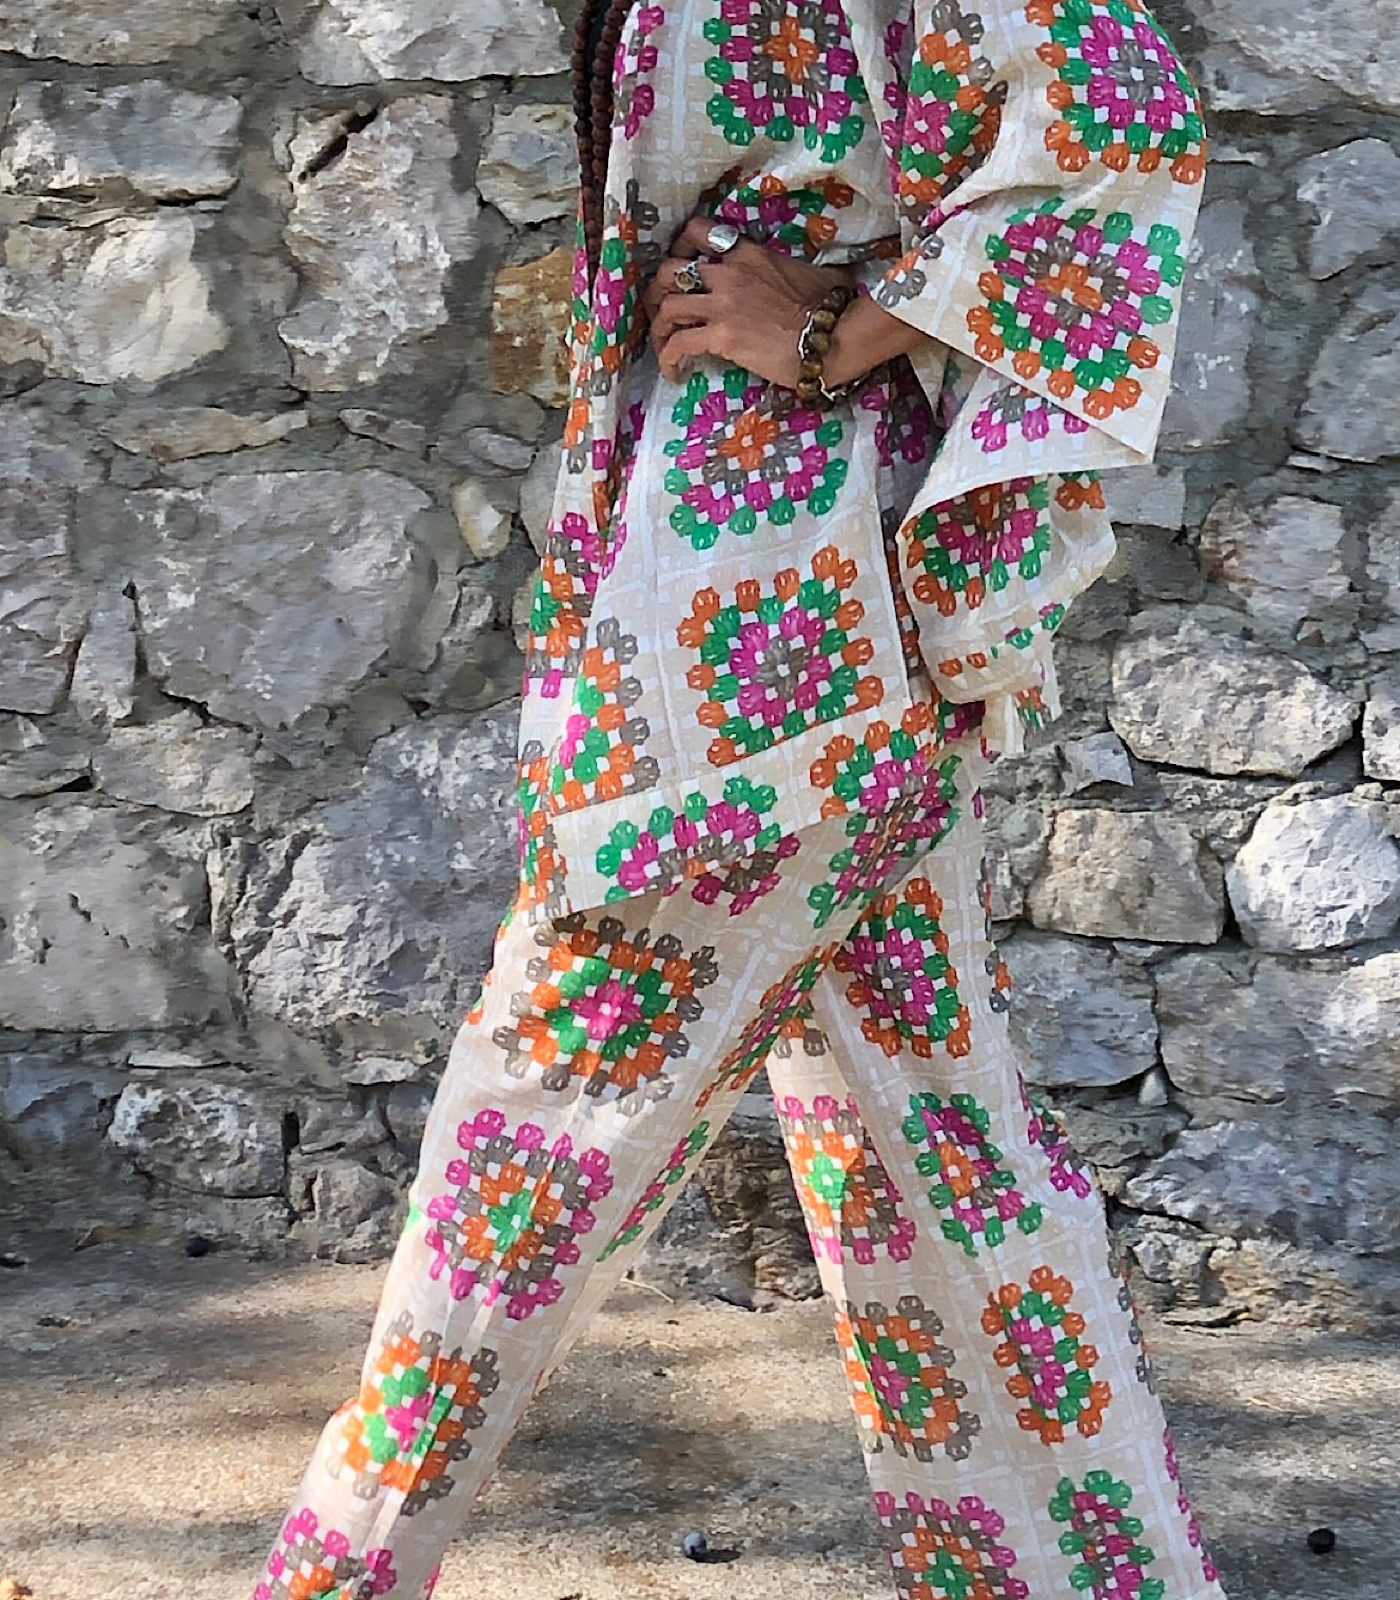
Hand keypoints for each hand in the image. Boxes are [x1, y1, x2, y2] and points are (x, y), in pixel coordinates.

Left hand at [642, 215, 855, 386]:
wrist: (831, 336)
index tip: (678, 269)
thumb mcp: (806, 272)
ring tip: (663, 346)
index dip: (679, 248)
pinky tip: (674, 373)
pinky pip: (679, 344)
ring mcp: (722, 304)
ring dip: (658, 328)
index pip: (698, 232)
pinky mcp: (721, 336)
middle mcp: (728, 273)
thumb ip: (787, 268)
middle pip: (670, 271)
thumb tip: (802, 275)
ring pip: (668, 307)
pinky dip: (668, 359)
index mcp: (748, 253)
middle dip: (658, 291)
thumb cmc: (829, 308)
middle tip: (660, 312)